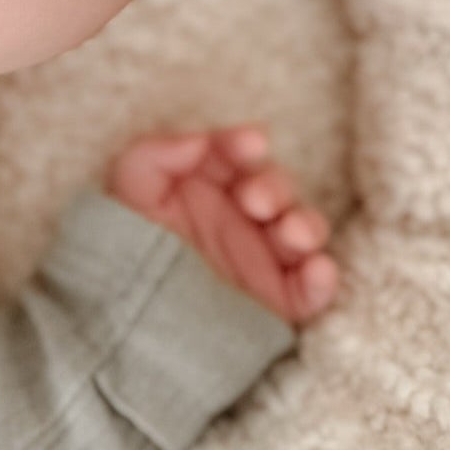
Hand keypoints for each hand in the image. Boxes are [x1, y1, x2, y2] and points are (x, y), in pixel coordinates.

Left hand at [105, 124, 338, 325]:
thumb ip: (159, 152)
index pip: (235, 155)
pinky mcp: (276, 301)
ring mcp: (260, 257)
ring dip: (305, 224)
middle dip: (273, 186)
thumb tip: (203, 139)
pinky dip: (323, 278)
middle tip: (253, 200)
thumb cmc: (126, 239)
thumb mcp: (129, 185)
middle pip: (277, 188)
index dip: (243, 145)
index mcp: (207, 184)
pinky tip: (315, 268)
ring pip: (304, 231)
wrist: (126, 309)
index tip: (250, 143)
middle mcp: (239, 216)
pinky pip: (313, 289)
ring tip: (286, 231)